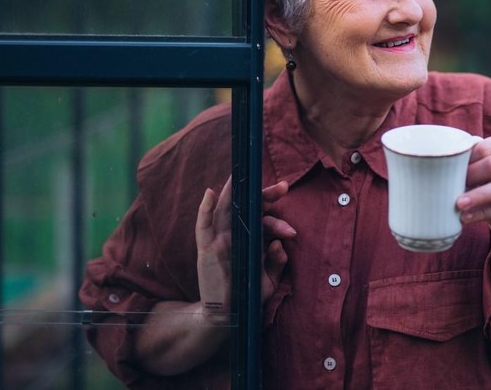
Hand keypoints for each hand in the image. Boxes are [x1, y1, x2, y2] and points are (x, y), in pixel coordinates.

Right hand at [194, 177, 295, 323]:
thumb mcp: (271, 278)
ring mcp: (220, 239)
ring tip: (240, 175)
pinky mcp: (206, 248)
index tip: (287, 189)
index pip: (264, 215)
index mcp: (253, 238)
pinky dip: (205, 208)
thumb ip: (278, 261)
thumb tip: (278, 243)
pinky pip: (203, 225)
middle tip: (283, 188)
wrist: (230, 316)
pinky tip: (210, 193)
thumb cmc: (250, 294)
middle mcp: (237, 234)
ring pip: (227, 210)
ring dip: (234, 192)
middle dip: (265, 195)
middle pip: (248, 207)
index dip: (275, 203)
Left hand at [456, 135, 490, 239]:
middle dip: (471, 175)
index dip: (466, 159)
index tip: (448, 168)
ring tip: (459, 203)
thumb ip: (474, 158)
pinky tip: (466, 216)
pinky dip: (482, 213)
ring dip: (478, 195)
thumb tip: (443, 162)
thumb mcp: (489, 163)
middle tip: (450, 185)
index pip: (486, 148)